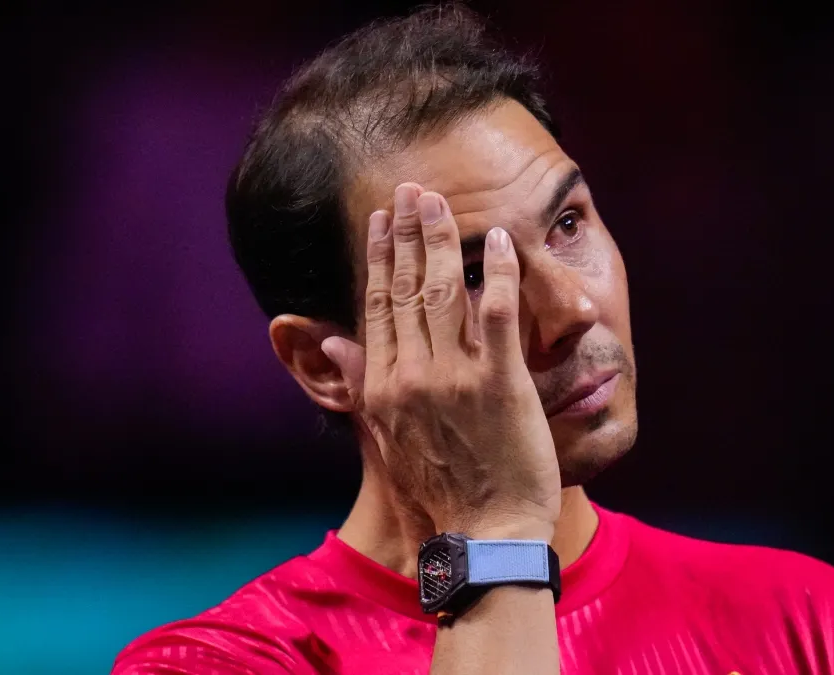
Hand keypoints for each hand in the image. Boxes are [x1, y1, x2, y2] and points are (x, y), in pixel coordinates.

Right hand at [323, 183, 560, 540]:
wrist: (485, 533)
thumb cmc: (440, 491)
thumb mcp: (386, 438)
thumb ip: (364, 383)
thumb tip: (334, 342)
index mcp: (384, 385)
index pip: (377, 305)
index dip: (378, 258)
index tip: (381, 221)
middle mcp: (411, 375)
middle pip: (405, 288)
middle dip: (407, 233)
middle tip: (411, 191)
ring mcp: (454, 377)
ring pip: (442, 291)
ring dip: (440, 240)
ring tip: (440, 202)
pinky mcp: (499, 384)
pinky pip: (497, 315)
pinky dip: (497, 273)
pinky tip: (498, 238)